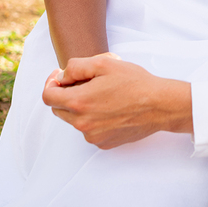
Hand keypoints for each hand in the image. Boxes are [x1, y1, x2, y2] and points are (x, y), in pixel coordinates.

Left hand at [41, 54, 192, 148]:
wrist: (159, 105)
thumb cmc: (134, 82)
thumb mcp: (103, 63)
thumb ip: (75, 67)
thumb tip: (61, 78)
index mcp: (79, 103)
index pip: (48, 97)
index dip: (51, 83)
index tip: (61, 77)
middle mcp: (82, 124)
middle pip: (59, 109)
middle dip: (66, 95)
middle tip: (84, 83)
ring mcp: (93, 136)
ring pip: (75, 120)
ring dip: (81, 107)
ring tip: (103, 95)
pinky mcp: (104, 143)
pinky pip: (90, 130)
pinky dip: (94, 119)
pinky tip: (111, 108)